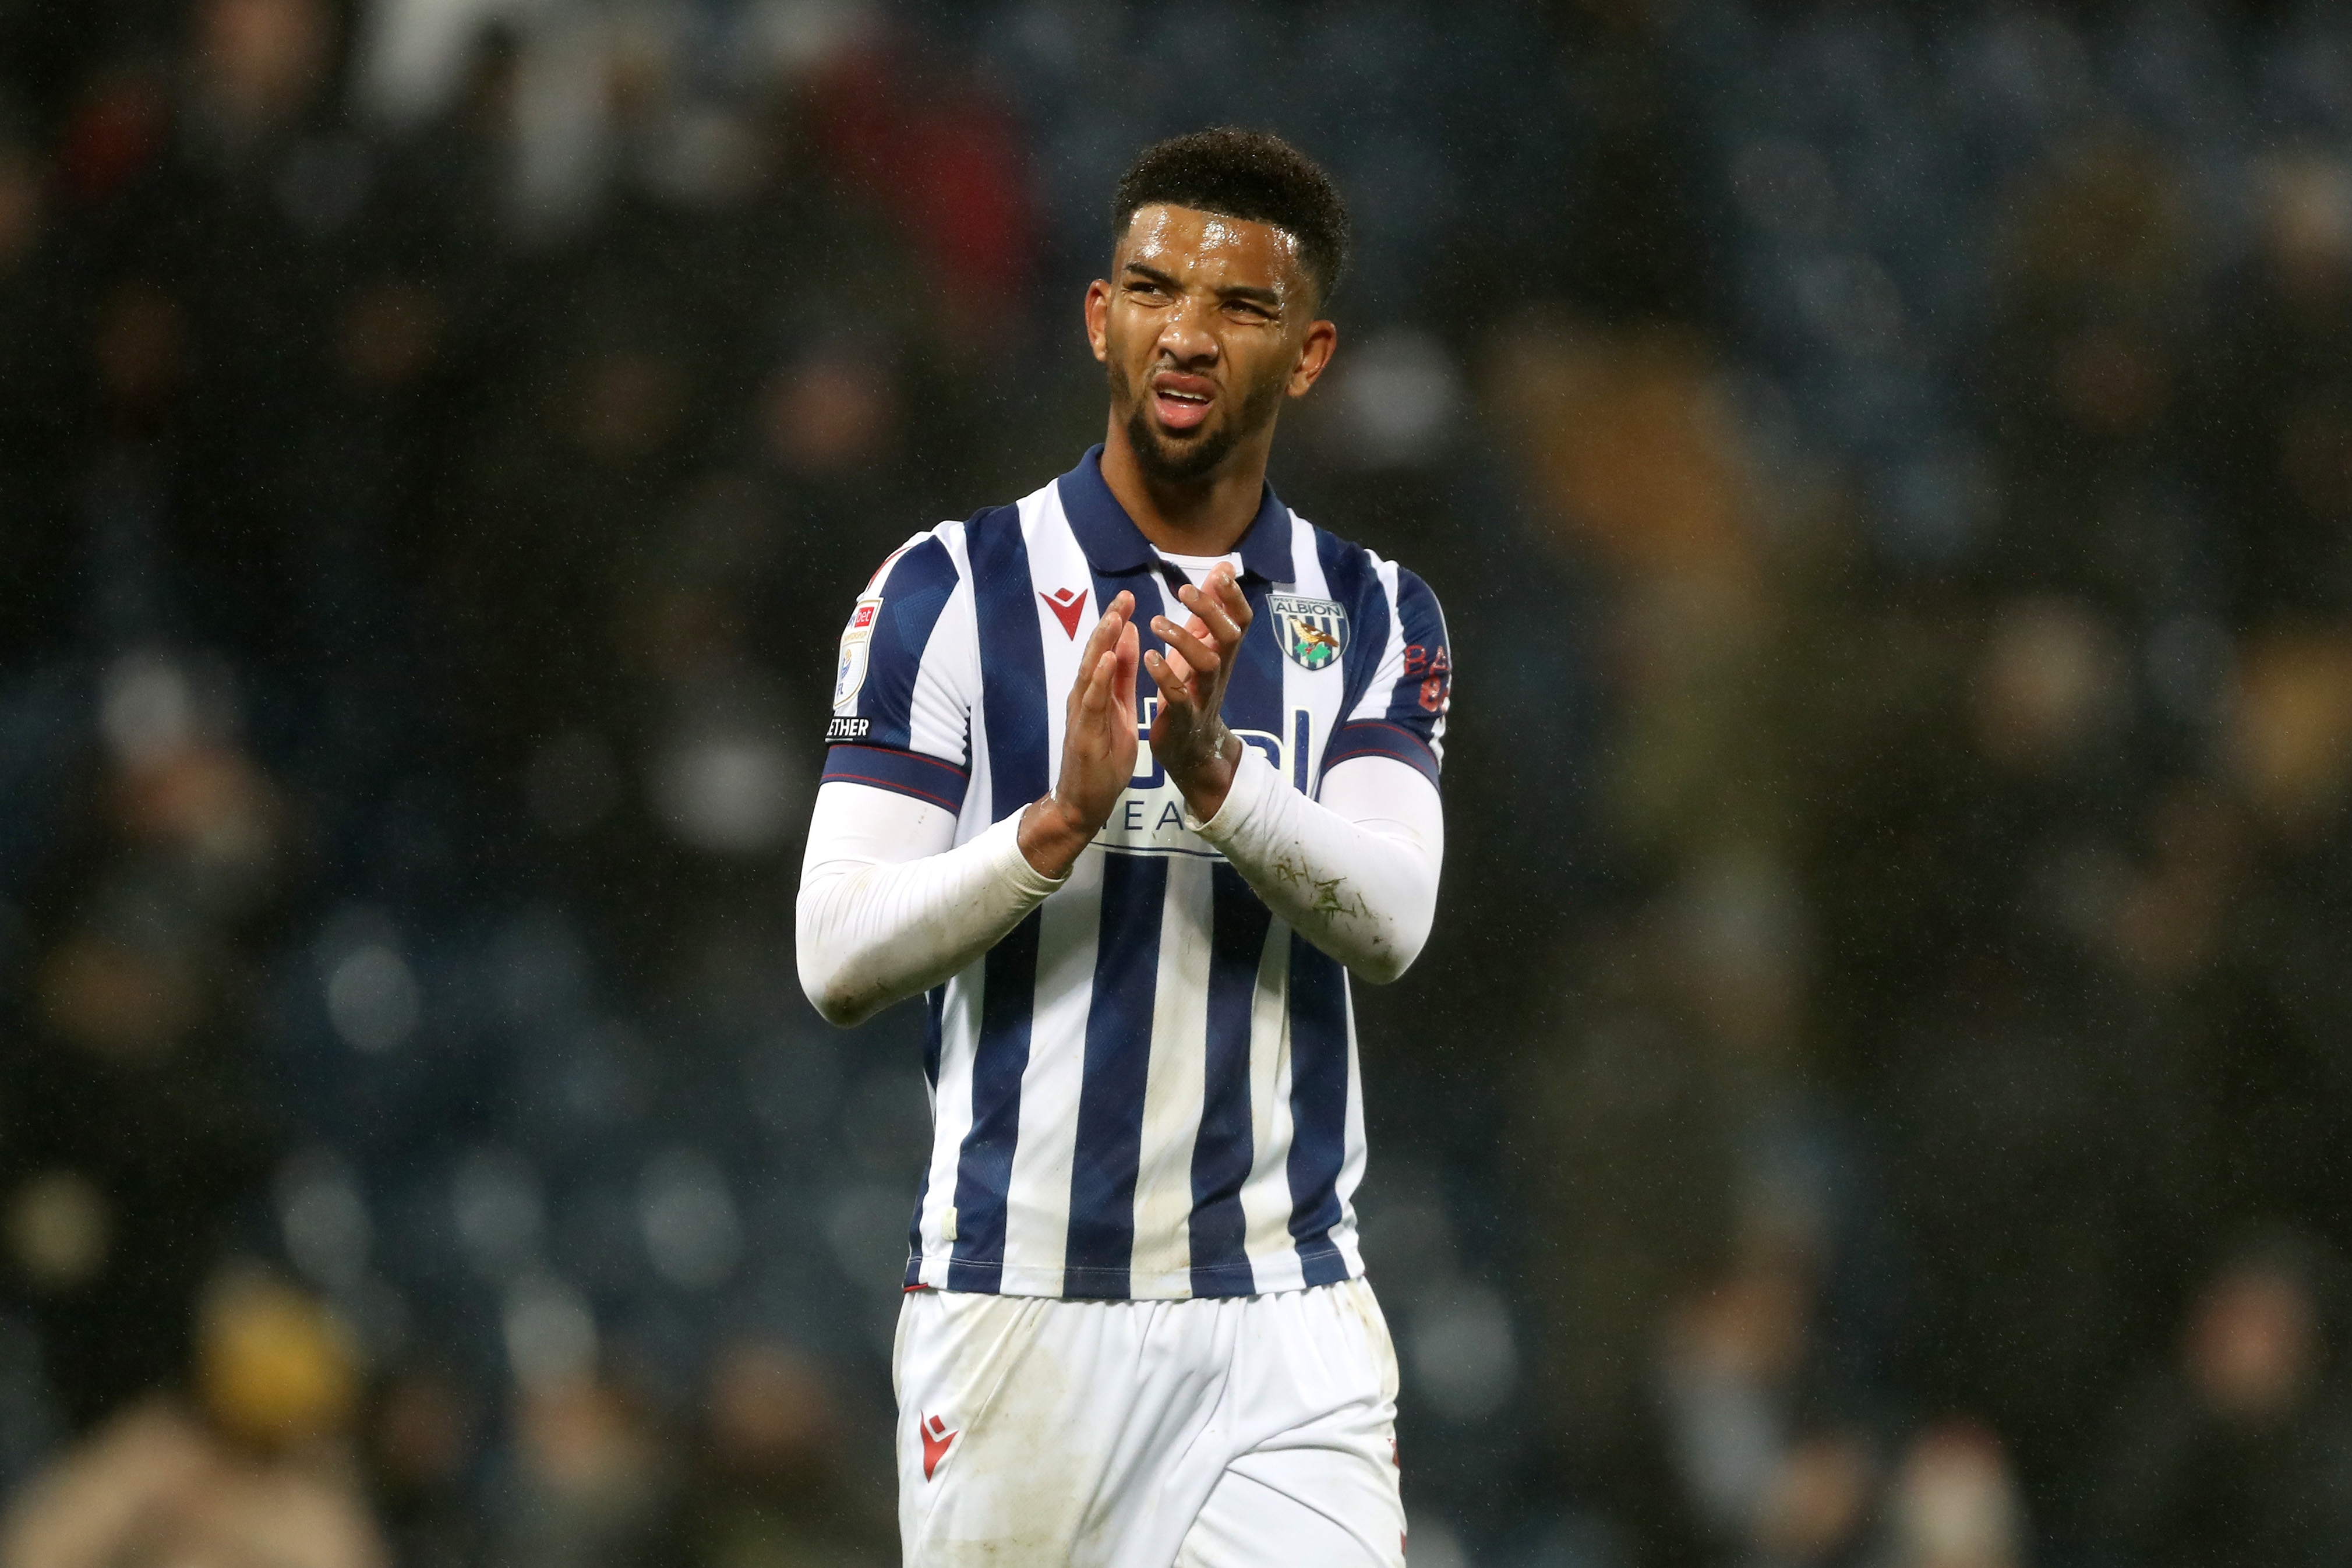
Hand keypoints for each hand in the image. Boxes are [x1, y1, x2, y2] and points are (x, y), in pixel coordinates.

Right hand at [1018, 592, 1137, 877]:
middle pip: (1096, 653)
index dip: (1116, 623)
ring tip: (1115, 617)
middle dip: (1109, 624)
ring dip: (1102, 643)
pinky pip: (1092, 701)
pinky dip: (1100, 678)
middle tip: (1124, 596)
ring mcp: (1081, 714)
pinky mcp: (1084, 732)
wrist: (1083, 802)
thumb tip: (1129, 638)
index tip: (1129, 597)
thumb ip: (1123, 677)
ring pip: (1090, 671)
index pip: (1106, 650)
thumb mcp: (1121, 710)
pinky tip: (1109, 658)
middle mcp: (1084, 696)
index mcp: (1096, 691)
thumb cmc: (1102, 759)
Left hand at [1144, 564, 1250, 819]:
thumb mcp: (1203, 645)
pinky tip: (1149, 657)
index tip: (1219, 573)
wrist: (1192, 747)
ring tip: (1157, 623)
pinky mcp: (1184, 717)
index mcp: (1223, 652)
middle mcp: (1219, 671)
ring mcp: (1204, 694)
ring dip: (1183, 640)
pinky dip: (1165, 676)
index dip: (1233, 597)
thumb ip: (1212, 609)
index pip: (1240, 620)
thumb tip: (1224, 567)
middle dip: (1210, 611)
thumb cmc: (1194, 687)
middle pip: (1229, 637)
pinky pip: (1180, 696)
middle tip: (1183, 590)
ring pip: (1207, 664)